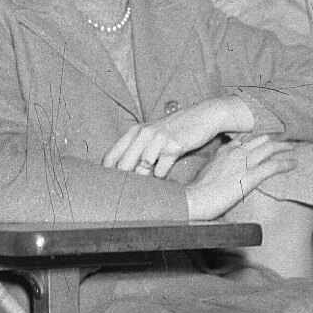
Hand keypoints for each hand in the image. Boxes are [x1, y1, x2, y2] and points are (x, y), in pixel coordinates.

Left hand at [102, 96, 254, 177]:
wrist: (204, 115)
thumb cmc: (177, 129)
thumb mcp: (154, 133)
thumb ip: (138, 148)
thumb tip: (124, 173)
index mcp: (135, 131)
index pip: (110, 158)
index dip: (108, 176)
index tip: (113, 189)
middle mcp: (143, 134)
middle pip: (123, 166)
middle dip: (125, 183)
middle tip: (129, 196)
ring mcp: (158, 139)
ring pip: (141, 170)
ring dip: (145, 183)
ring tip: (149, 190)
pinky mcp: (173, 146)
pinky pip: (161, 170)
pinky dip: (162, 178)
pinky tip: (166, 179)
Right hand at [185, 134, 293, 220]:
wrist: (196, 198)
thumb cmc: (197, 190)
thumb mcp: (205, 171)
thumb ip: (217, 166)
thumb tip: (221, 170)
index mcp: (224, 151)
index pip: (243, 141)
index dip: (255, 140)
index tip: (262, 140)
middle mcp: (236, 153)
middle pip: (259, 140)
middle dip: (272, 139)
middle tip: (282, 140)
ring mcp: (244, 163)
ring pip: (269, 149)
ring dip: (283, 147)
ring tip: (292, 148)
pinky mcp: (251, 176)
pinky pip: (273, 166)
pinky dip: (285, 164)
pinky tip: (293, 164)